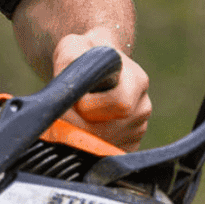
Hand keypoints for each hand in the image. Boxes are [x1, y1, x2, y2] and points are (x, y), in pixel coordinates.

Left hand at [51, 29, 152, 147]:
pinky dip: (87, 147)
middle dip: (79, 126)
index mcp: (137, 81)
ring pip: (105, 145)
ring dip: (81, 136)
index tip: (72, 100)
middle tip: (61, 115)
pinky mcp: (128, 146)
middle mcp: (143, 108)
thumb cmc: (83, 55)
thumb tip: (67, 96)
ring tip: (72, 118)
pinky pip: (103, 155)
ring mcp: (138, 129)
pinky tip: (81, 129)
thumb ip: (69, 62)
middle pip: (110, 130)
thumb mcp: (73, 47)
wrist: (96, 68)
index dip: (90, 106)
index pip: (119, 103)